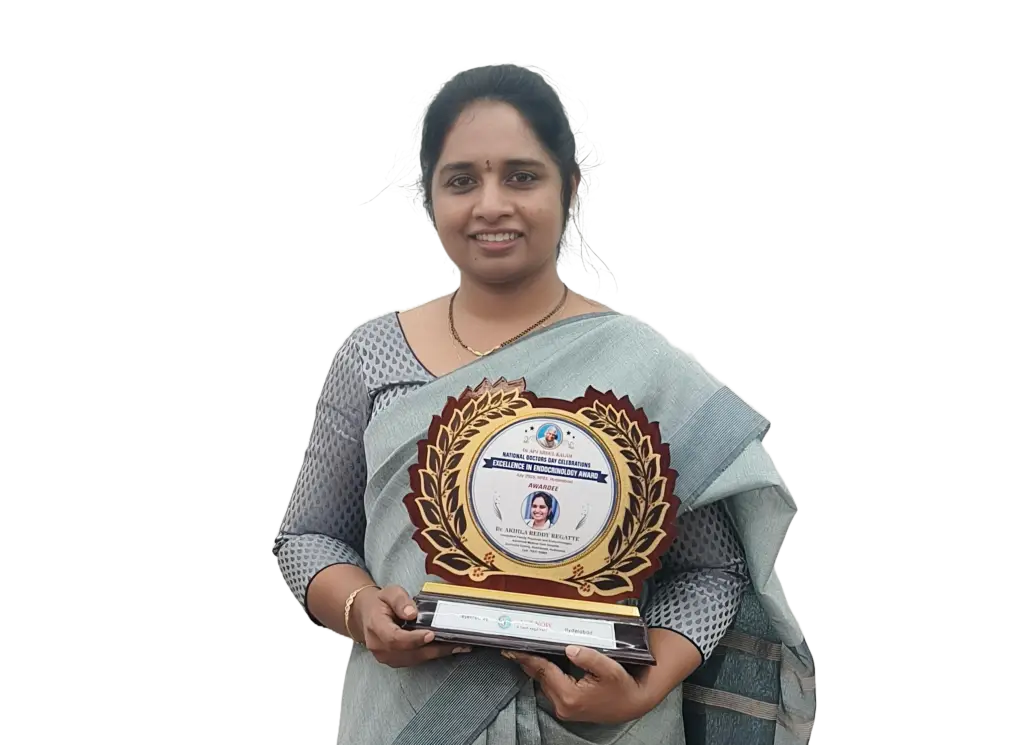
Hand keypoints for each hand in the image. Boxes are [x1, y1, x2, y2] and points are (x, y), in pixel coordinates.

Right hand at [351, 585, 470, 667]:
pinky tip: (448, 649)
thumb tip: (413, 613)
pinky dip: (432, 655)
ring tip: (459, 646)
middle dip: (434, 648)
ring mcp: (386, 657)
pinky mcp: (394, 661)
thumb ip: (400, 600)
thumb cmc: (380, 603)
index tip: (431, 634)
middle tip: (457, 643)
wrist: (366, 616)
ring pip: (414, 659)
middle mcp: (379, 646)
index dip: (413, 639)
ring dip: (437, 653)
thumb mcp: (389, 592)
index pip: (394, 638)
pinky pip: (414, 660)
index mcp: (376, 627)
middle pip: (408, 653)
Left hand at [504, 646, 649, 724]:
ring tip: (525, 652)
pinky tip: (542, 664)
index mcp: (570, 696)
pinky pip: (550, 688)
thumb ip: (589, 657)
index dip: (528, 658)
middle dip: (528, 661)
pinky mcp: (567, 709)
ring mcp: (564, 709)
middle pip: (540, 678)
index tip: (512, 649)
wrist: (633, 704)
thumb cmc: (622, 687)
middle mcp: (563, 705)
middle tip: (514, 647)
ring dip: (535, 668)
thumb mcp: (609, 668)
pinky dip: (545, 675)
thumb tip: (570, 648)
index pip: (544, 671)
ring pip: (544, 684)